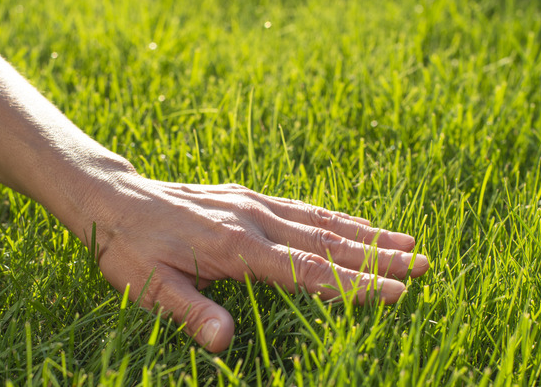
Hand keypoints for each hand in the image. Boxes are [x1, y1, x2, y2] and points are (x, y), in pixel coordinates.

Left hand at [81, 173, 429, 351]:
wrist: (113, 198)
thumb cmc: (128, 247)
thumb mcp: (147, 286)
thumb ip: (189, 312)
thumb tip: (225, 344)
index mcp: (234, 246)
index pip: (307, 270)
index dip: (355, 285)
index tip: (398, 292)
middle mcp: (253, 219)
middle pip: (326, 243)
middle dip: (380, 257)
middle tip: (426, 264)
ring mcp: (253, 203)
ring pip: (321, 221)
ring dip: (367, 233)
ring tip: (409, 241)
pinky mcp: (247, 196)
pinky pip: (301, 207)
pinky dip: (336, 218)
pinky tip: (356, 225)